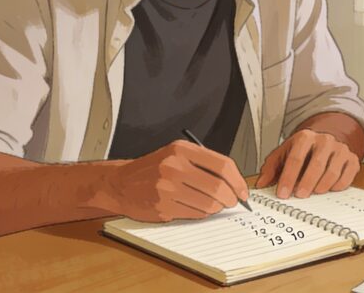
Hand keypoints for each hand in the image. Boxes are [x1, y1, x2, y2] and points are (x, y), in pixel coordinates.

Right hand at [103, 140, 249, 222]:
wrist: (120, 183)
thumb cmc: (152, 169)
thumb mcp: (176, 154)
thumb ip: (204, 163)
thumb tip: (234, 182)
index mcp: (182, 150)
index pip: (223, 165)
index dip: (238, 180)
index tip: (242, 190)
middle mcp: (174, 167)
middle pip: (218, 187)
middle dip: (231, 198)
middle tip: (233, 202)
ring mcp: (167, 188)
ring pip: (208, 204)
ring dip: (217, 208)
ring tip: (214, 205)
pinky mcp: (163, 207)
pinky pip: (194, 214)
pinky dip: (202, 214)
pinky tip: (196, 208)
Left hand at [256, 129, 360, 198]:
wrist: (324, 142)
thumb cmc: (302, 151)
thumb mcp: (284, 154)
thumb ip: (271, 168)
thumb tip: (261, 184)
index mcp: (305, 137)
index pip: (296, 158)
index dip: (288, 178)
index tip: (282, 193)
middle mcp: (324, 140)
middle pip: (316, 164)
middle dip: (306, 182)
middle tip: (299, 196)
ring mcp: (340, 149)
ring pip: (332, 171)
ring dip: (322, 185)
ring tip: (314, 193)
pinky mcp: (352, 159)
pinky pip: (348, 175)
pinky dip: (339, 185)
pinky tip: (330, 189)